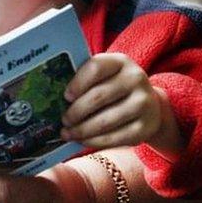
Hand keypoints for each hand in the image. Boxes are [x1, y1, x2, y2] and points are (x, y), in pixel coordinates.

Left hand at [61, 53, 178, 153]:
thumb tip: (52, 96)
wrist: (149, 105)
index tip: (65, 96)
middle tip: (63, 120)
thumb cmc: (114, 88)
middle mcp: (136, 79)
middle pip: (98, 96)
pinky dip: (94, 141)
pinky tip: (83, 140)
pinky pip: (115, 138)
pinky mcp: (146, 127)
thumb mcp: (105, 76)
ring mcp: (144, 103)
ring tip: (67, 133)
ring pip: (105, 120)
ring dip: (81, 130)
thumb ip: (84, 80)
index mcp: (120, 61)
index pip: (96, 67)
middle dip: (76, 111)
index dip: (77, 83)